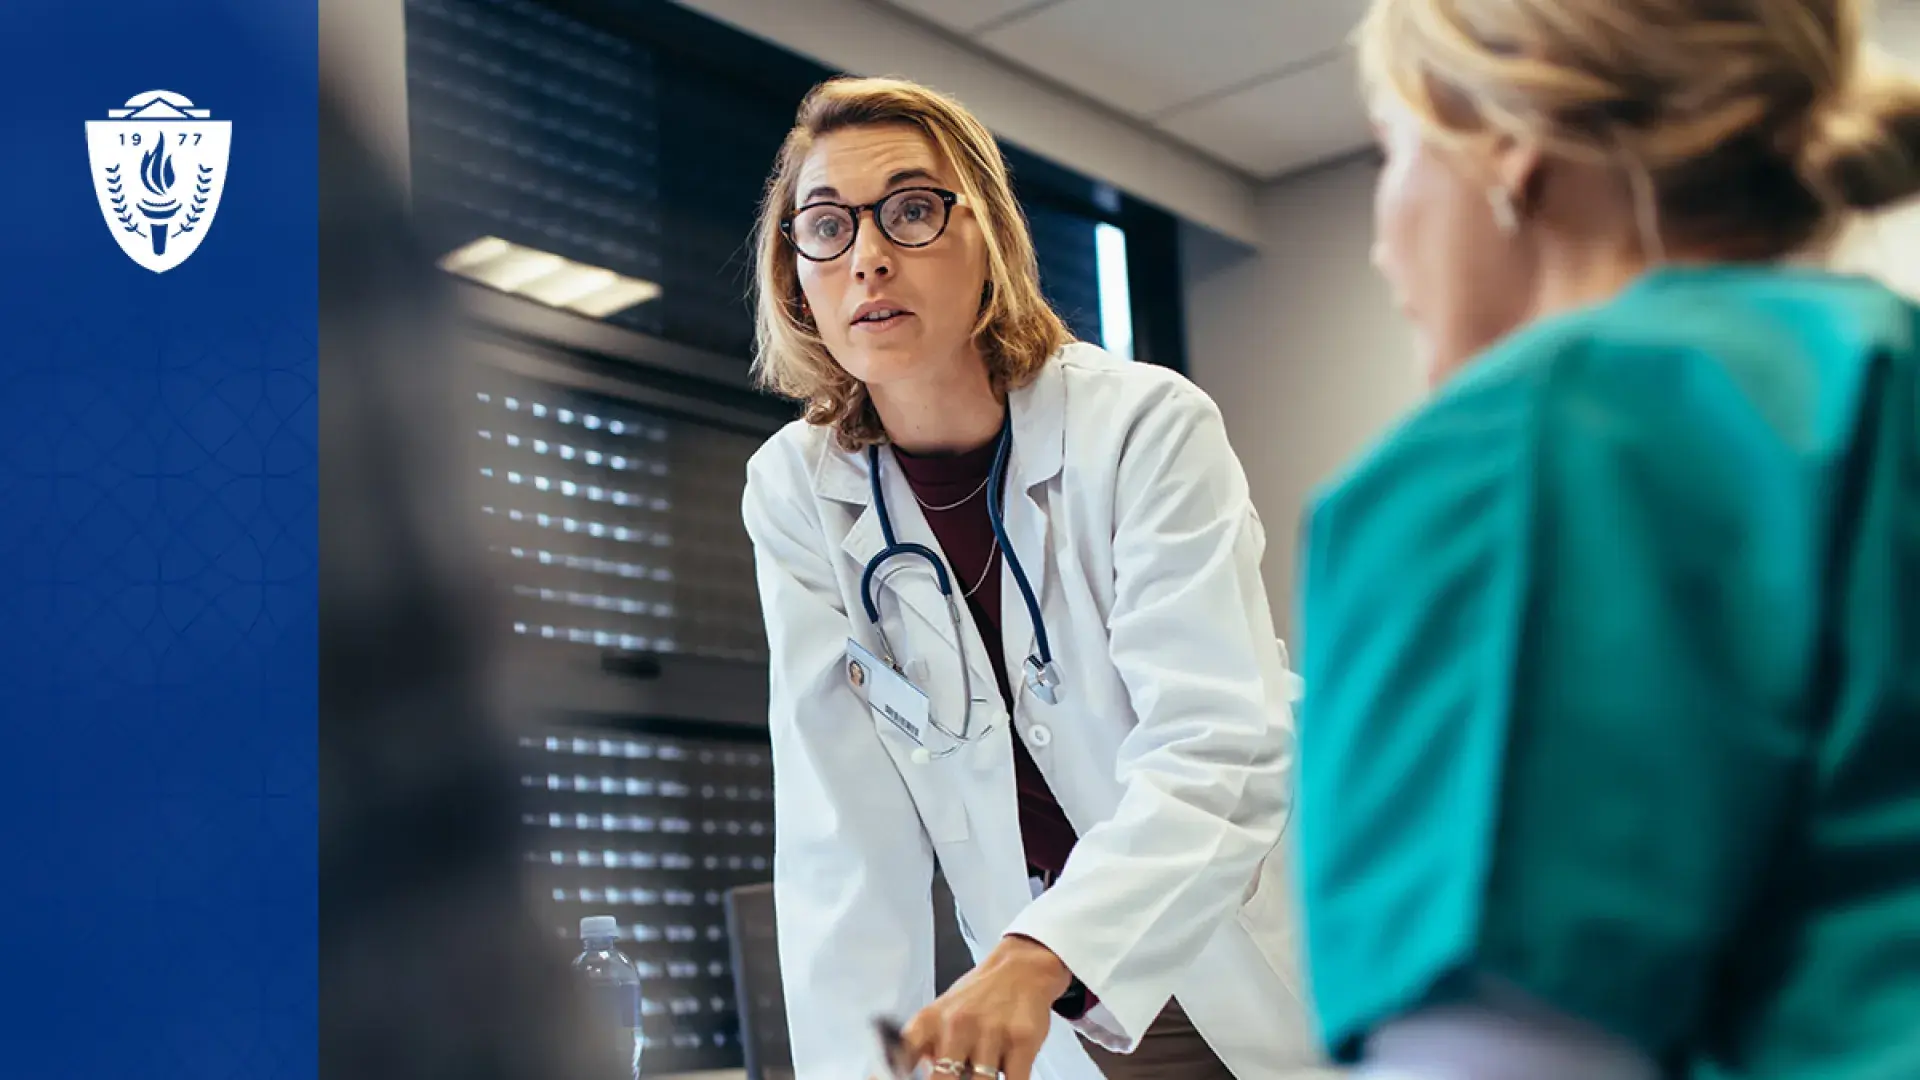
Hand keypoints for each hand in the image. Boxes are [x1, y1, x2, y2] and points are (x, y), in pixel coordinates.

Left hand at [901, 936, 1072, 1079]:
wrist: (1022, 968)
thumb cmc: (978, 998)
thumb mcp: (940, 1016)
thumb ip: (922, 1050)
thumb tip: (899, 1074)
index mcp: (929, 1022)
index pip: (901, 1055)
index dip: (890, 1074)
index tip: (890, 1079)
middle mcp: (956, 1025)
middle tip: (955, 1075)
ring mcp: (990, 1033)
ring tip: (980, 1072)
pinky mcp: (1022, 1041)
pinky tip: (1005, 1072)